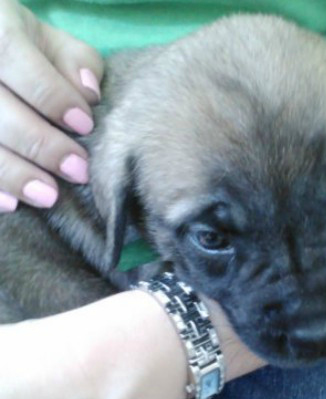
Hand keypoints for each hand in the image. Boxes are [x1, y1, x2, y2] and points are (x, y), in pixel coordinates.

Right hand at [0, 0, 102, 212]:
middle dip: (38, 141)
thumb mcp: (49, 43)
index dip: (49, 93)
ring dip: (10, 172)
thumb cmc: (24, 51)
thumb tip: (90, 91)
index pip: (12, 54)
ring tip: (48, 197)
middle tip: (77, 170)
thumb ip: (74, 60)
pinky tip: (10, 204)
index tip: (84, 125)